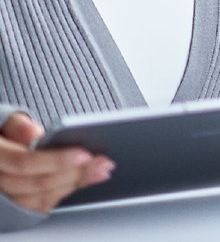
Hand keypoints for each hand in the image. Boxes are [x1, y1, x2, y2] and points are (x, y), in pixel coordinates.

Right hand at [0, 113, 114, 212]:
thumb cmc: (2, 134)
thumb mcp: (4, 122)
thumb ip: (18, 125)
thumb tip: (34, 133)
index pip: (25, 162)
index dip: (57, 160)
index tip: (85, 154)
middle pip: (39, 182)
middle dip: (75, 172)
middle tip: (103, 162)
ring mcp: (7, 197)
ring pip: (42, 197)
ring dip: (75, 183)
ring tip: (101, 170)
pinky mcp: (17, 204)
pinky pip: (41, 205)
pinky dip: (65, 192)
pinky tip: (83, 180)